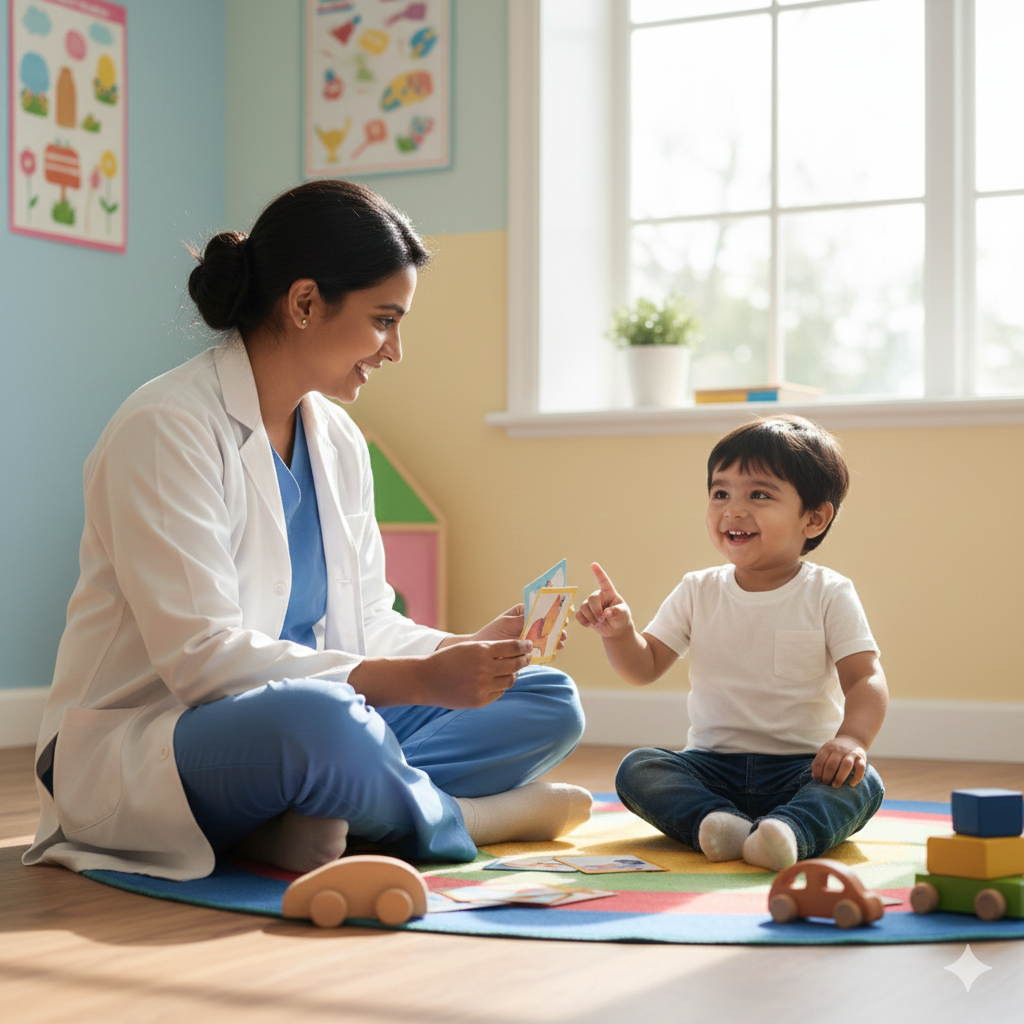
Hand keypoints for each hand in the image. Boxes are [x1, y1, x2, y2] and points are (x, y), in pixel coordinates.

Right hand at [420, 639, 534, 708]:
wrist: (426, 680)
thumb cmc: (447, 660)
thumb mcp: (468, 647)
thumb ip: (491, 649)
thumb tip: (516, 651)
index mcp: (482, 651)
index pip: (513, 647)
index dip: (525, 646)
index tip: (529, 645)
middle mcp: (484, 669)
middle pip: (516, 665)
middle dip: (525, 659)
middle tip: (527, 657)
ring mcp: (482, 686)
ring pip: (510, 680)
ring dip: (514, 674)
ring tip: (513, 670)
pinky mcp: (480, 700)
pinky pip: (499, 692)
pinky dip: (501, 686)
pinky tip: (498, 681)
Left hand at [462, 603, 568, 652]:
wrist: (483, 653)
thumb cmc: (492, 634)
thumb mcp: (507, 623)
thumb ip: (523, 619)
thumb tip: (541, 615)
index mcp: (524, 613)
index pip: (541, 608)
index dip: (553, 611)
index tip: (562, 615)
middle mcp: (529, 624)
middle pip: (548, 624)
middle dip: (558, 627)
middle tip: (563, 632)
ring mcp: (530, 638)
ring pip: (548, 637)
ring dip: (556, 640)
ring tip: (560, 643)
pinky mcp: (529, 652)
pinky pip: (542, 651)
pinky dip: (549, 652)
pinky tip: (553, 653)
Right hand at [575, 562, 632, 638]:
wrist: (615, 629)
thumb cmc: (621, 618)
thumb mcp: (623, 614)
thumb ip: (617, 612)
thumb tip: (607, 612)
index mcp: (609, 593)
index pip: (604, 581)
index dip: (599, 573)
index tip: (594, 564)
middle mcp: (598, 596)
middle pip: (591, 599)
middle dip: (596, 611)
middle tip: (602, 620)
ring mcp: (590, 604)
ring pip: (583, 608)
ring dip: (591, 618)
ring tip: (598, 623)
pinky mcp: (585, 613)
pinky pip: (578, 615)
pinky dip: (583, 621)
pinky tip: (590, 625)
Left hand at [812, 735, 867, 787]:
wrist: (852, 739)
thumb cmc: (835, 750)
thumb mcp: (826, 751)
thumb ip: (819, 762)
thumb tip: (815, 776)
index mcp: (828, 748)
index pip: (820, 761)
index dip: (817, 772)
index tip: (818, 779)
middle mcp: (839, 750)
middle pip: (832, 764)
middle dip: (827, 776)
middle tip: (826, 783)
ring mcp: (851, 754)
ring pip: (846, 765)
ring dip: (840, 777)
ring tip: (835, 786)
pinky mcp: (862, 758)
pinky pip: (861, 768)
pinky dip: (857, 777)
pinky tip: (851, 784)